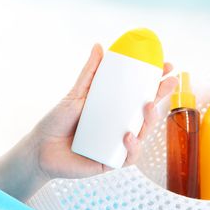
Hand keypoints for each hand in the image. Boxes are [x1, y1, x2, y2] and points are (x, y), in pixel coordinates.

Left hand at [30, 43, 177, 181]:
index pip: (139, 94)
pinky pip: (129, 156)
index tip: (167, 66)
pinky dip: (132, 146)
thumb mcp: (76, 95)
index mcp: (114, 109)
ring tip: (147, 107)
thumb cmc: (57, 121)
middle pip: (146, 113)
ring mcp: (117, 145)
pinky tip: (127, 135)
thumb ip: (89, 73)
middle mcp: (119, 126)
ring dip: (150, 121)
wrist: (40, 148)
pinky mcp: (111, 162)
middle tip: (169, 83)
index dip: (156, 82)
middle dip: (161, 97)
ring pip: (143, 134)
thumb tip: (99, 46)